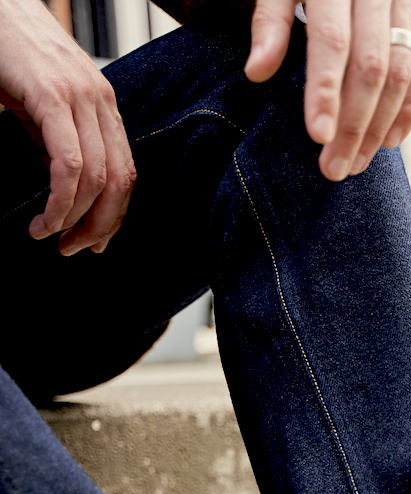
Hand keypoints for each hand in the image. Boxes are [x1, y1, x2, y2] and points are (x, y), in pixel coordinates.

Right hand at [0, 0, 135, 253]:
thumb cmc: (9, 54)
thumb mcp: (41, 107)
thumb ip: (58, 145)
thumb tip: (67, 194)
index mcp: (103, 105)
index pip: (125, 174)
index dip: (113, 216)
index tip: (93, 243)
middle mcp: (100, 100)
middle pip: (120, 183)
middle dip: (99, 227)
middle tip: (73, 250)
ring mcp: (79, 96)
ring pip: (97, 179)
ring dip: (74, 220)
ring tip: (49, 236)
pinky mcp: (52, 95)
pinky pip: (70, 165)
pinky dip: (59, 202)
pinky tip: (43, 219)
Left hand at [245, 0, 410, 180]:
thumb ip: (270, 20)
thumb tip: (257, 73)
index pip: (333, 41)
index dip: (327, 91)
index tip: (318, 136)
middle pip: (371, 66)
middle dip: (354, 124)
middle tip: (335, 168)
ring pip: (402, 71)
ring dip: (381, 124)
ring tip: (358, 161)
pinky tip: (392, 139)